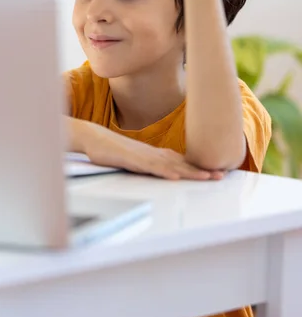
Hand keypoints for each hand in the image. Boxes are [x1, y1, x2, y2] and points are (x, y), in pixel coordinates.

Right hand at [77, 119, 223, 180]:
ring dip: (189, 171)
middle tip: (221, 175)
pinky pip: (150, 167)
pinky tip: (175, 176)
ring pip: (171, 165)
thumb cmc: (115, 151)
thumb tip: (167, 174)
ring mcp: (144, 156)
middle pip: (182, 163)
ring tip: (206, 177)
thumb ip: (152, 166)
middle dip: (202, 170)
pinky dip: (164, 171)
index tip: (217, 173)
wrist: (94, 138)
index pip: (183, 162)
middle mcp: (154, 154)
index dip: (200, 168)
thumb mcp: (137, 161)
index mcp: (156, 155)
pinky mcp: (132, 160)